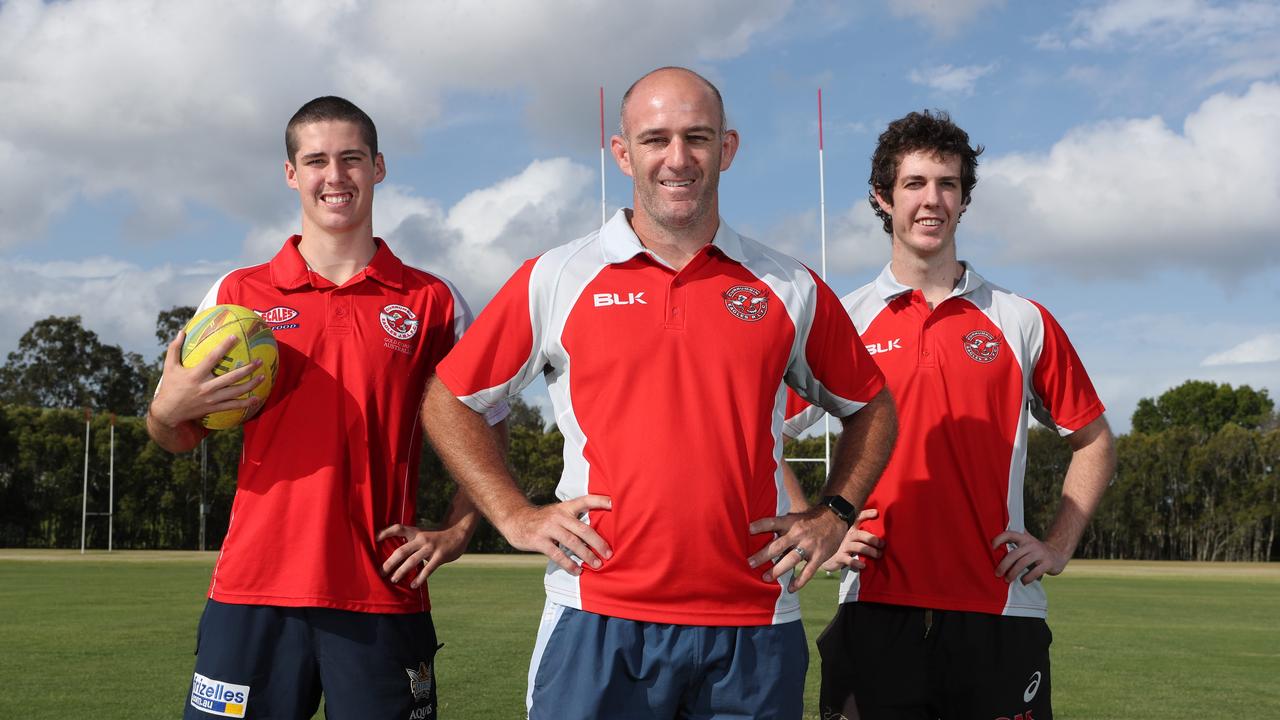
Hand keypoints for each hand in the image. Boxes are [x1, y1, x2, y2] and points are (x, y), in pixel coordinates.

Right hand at [149, 331, 264, 427]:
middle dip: (247, 368)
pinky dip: (246, 403)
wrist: (168, 412)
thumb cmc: (170, 386)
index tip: (235, 337)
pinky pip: (233, 406)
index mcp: (195, 375)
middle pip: (231, 377)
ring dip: (251, 384)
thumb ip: (174, 349)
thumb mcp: (169, 367)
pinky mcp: (214, 408)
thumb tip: (181, 331)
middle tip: (259, 361)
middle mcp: (206, 387)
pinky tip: (257, 398)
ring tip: (263, 376)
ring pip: (236, 392)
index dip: (224, 346)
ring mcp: (212, 399)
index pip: (212, 358)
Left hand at [377, 522, 468, 588]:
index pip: (398, 528)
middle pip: (401, 550)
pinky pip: (428, 569)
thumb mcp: (423, 536)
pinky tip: (413, 585)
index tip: (375, 538)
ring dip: (401, 571)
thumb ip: (412, 544)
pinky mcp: (440, 555)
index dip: (386, 532)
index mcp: (416, 532)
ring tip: (393, 580)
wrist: (458, 533)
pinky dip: (419, 578)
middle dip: (390, 563)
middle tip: (381, 572)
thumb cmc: (437, 538)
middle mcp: (421, 538)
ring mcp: (431, 547)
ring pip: (412, 561)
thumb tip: (395, 558)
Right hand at [499, 495, 612, 574]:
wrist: (515, 519)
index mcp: (565, 507)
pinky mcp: (539, 540)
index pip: (585, 500)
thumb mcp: (557, 513)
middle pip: (583, 529)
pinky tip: (577, 571)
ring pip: (572, 542)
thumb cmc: (542, 519)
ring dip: (586, 555)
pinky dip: (569, 564)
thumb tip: (596, 535)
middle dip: (598, 542)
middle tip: (609, 553)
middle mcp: (558, 516)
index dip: (599, 501)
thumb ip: (573, 520)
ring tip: (597, 564)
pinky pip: (557, 554)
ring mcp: (548, 528)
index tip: (614, 504)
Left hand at [747, 506, 846, 591]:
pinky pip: (808, 571)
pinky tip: (791, 589)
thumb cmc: (809, 519)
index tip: (748, 529)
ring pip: (791, 560)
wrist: (835, 518)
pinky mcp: (819, 556)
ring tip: (765, 578)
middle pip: (778, 546)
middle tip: (750, 563)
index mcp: (790, 522)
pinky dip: (800, 581)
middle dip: (763, 555)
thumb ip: (780, 525)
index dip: (760, 525)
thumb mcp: (794, 516)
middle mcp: (798, 534)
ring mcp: (809, 546)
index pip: (772, 522)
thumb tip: (756, 529)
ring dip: (777, 570)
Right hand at [819, 508, 882, 571]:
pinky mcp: (839, 557)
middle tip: (882, 544)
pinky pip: (849, 560)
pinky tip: (863, 565)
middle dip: (872, 539)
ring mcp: (842, 546)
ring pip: (857, 547)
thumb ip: (862, 533)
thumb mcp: (850, 536)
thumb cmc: (842, 545)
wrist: (824, 556)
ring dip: (869, 551)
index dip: (866, 514)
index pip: (858, 518)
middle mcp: (846, 535)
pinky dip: (857, 563)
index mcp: (849, 528)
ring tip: (878, 555)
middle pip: (860, 534)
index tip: (876, 514)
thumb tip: (880, 532)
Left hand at [992, 530, 1069, 584]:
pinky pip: (1035, 572)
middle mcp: (1031, 544)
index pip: (1010, 534)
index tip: (991, 547)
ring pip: (1022, 563)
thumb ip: (1013, 540)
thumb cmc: (1035, 550)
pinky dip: (1027, 578)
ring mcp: (1040, 553)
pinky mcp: (1048, 563)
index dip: (999, 539)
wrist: (1057, 554)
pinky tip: (1023, 582)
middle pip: (1014, 554)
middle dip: (1004, 565)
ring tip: (1007, 580)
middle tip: (997, 574)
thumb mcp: (1026, 542)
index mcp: (1024, 538)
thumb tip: (991, 540)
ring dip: (1013, 573)